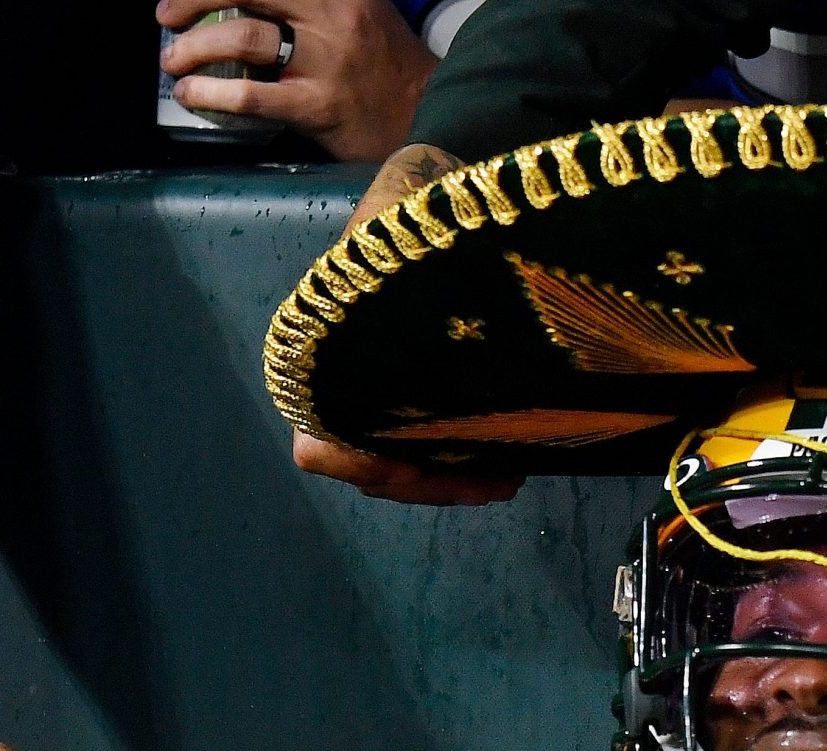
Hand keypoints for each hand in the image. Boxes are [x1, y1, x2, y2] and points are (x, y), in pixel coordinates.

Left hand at [157, 0, 435, 163]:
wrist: (429, 116)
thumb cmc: (384, 63)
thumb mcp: (357, 7)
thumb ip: (309, 0)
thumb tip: (244, 1)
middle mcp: (333, 15)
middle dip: (194, 0)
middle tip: (166, 17)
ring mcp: (327, 62)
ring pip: (242, 38)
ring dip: (193, 48)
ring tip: (173, 62)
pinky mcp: (320, 107)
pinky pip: (252, 94)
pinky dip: (211, 93)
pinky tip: (191, 95)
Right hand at [288, 143, 531, 505]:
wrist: (460, 194)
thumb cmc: (428, 201)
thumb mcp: (403, 208)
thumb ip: (385, 237)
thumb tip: (382, 267)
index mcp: (328, 348)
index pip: (319, 439)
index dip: (358, 459)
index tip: (409, 459)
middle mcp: (349, 379)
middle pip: (369, 469)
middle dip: (426, 480)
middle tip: (488, 479)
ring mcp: (387, 393)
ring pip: (403, 470)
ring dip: (449, 480)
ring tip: (504, 475)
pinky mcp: (426, 398)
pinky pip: (431, 455)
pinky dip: (464, 466)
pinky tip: (507, 464)